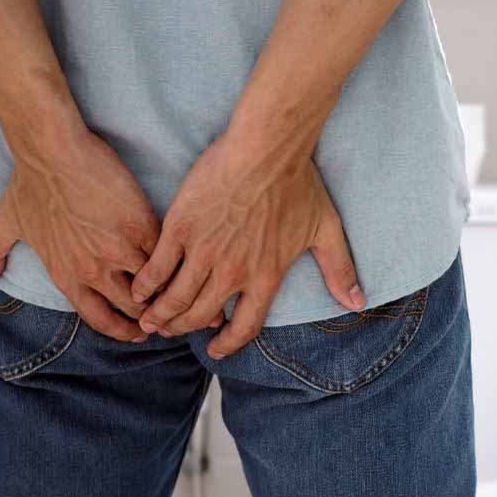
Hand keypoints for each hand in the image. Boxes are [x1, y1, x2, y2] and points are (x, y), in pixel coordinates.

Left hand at [0, 124, 161, 341]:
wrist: (53, 152)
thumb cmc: (31, 183)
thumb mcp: (7, 222)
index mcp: (65, 275)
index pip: (98, 319)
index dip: (120, 330)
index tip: (136, 331)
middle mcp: (92, 271)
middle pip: (131, 309)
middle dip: (150, 316)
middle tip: (164, 312)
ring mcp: (118, 251)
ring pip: (151, 287)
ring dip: (165, 290)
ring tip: (178, 288)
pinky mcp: (140, 228)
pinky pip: (162, 256)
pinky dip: (171, 261)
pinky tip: (179, 261)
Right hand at [130, 129, 365, 358]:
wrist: (266, 148)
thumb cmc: (298, 184)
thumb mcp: (325, 230)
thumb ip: (339, 271)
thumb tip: (356, 301)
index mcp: (265, 276)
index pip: (245, 326)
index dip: (229, 343)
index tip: (217, 349)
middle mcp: (233, 272)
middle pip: (201, 316)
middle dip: (184, 329)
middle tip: (171, 331)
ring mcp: (204, 252)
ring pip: (176, 298)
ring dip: (161, 315)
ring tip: (150, 320)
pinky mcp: (181, 228)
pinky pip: (157, 267)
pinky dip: (146, 284)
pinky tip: (140, 291)